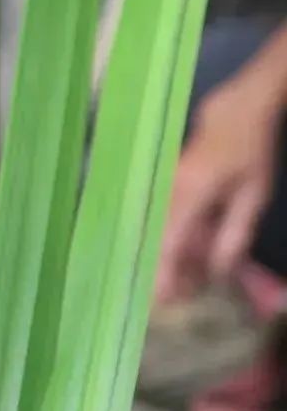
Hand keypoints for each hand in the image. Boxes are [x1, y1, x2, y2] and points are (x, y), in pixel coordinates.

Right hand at [156, 69, 280, 303]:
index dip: (164, 277)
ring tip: (187, 276)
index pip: (168, 246)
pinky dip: (173, 240)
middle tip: (180, 296)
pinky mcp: (165, 185)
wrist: (239, 107)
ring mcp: (164, 187)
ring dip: (171, 257)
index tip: (164, 303)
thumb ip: (234, 235)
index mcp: (190, 194)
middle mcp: (168, 191)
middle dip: (166, 273)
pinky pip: (163, 220)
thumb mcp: (254, 195)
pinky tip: (189, 252)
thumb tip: (217, 272)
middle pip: (157, 244)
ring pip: (159, 233)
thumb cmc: (252, 149)